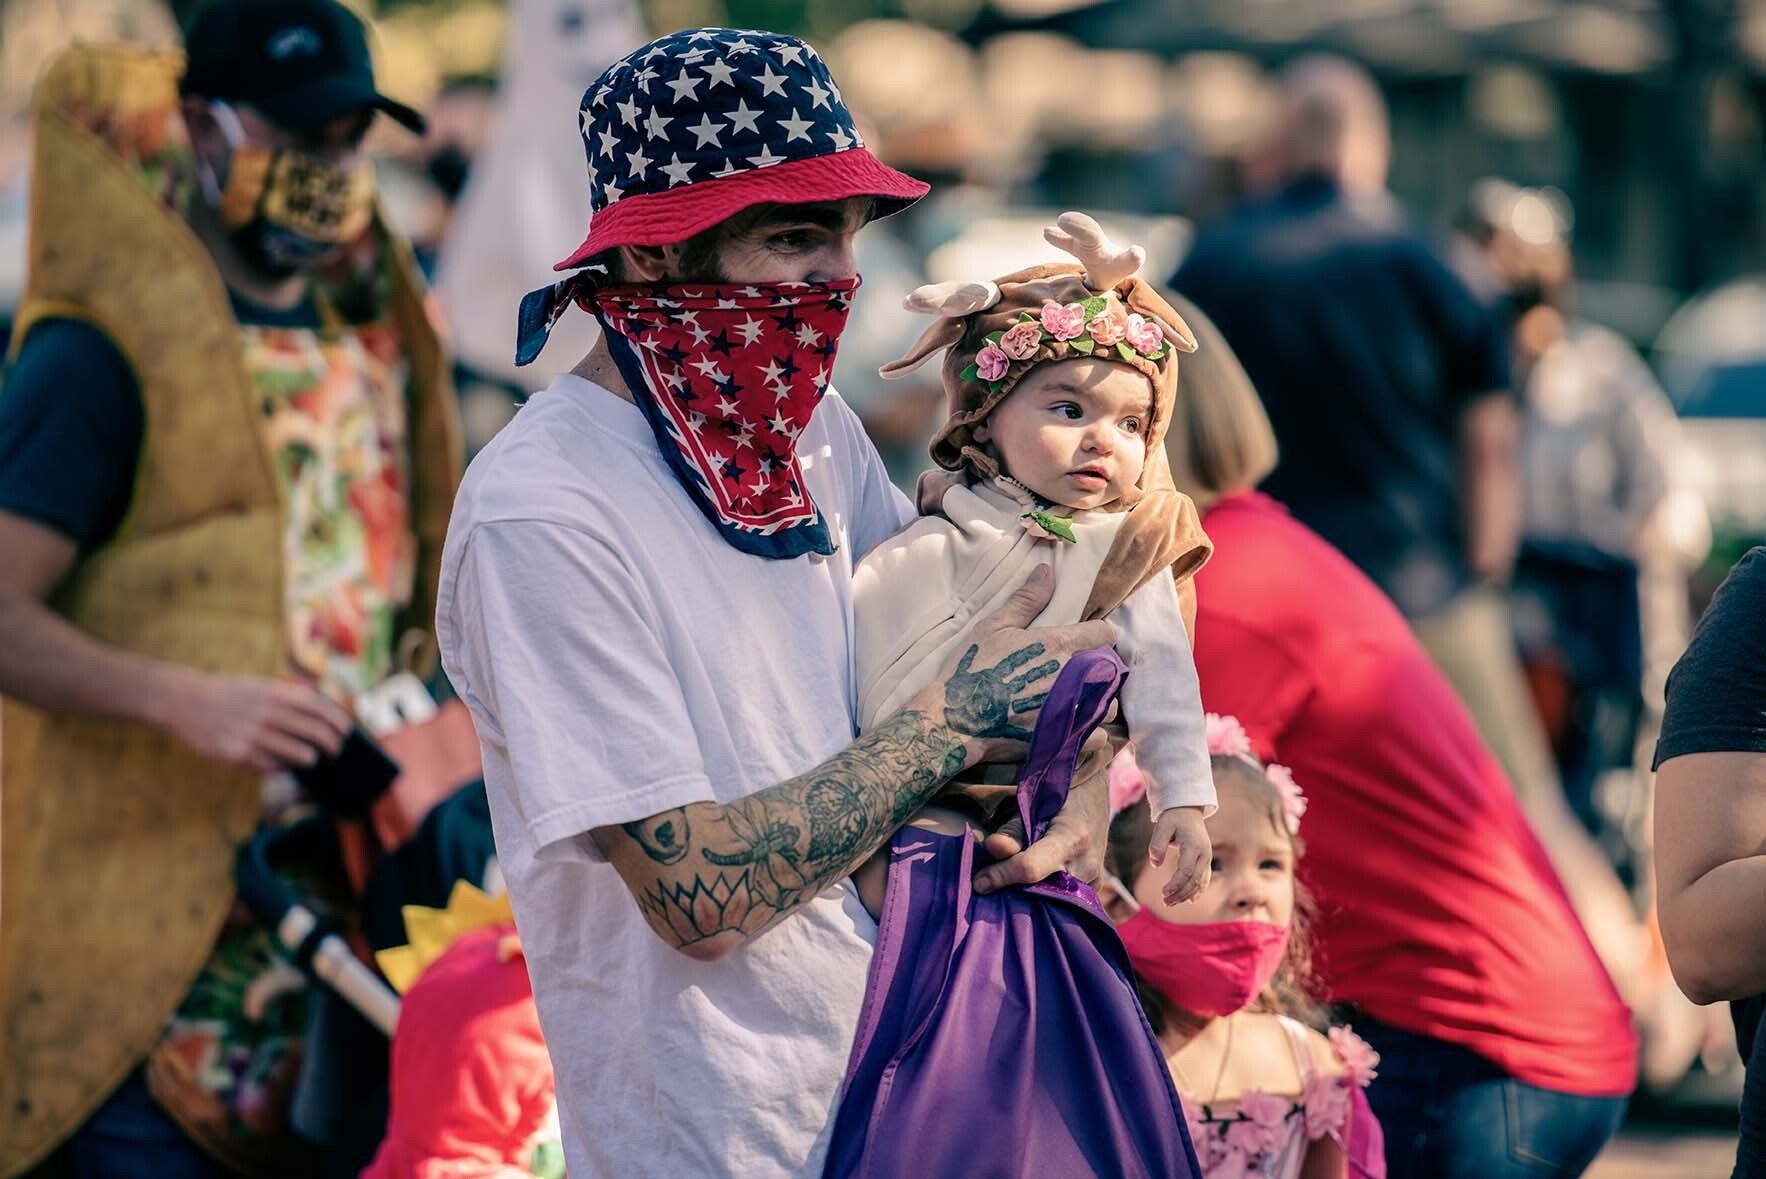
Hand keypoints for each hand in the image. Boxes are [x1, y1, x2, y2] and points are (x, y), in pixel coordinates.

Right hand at [160, 670, 350, 773]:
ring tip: (313, 758)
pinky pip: (272, 765)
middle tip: (336, 749)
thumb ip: (289, 698)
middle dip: (331, 743)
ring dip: (311, 757)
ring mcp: (253, 735)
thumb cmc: (231, 695)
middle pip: (315, 732)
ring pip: (298, 753)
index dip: (338, 720)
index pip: (319, 708)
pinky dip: (283, 765)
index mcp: (275, 693)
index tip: (348, 730)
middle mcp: (267, 713)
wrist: (185, 702)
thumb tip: (324, 714)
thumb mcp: (261, 686)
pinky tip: (285, 763)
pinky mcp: (238, 754)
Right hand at [922, 564, 1116, 764]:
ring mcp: (1074, 711)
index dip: (1097, 635)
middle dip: (1096, 669)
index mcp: (1061, 645)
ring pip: (1108, 704)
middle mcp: (1075, 677)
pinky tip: (1072, 725)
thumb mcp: (995, 626)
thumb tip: (1048, 570)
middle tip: (1073, 672)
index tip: (1085, 640)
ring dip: (1097, 700)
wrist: (957, 720)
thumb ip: (1026, 599)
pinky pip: (1098, 736)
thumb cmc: (973, 669)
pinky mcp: (1068, 739)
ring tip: (1075, 700)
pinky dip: (1090, 731)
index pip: (1105, 633)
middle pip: (1109, 670)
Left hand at [974, 733, 1113, 893]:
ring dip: (1026, 898)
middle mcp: (1087, 865)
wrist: (1094, 792)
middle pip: (1039, 892)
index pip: (1030, 868)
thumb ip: (1013, 831)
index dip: (1001, 876)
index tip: (978, 882)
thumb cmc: (1058, 793)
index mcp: (1072, 838)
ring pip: (1050, 902)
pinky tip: (1027, 889)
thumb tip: (992, 849)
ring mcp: (1094, 881)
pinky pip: (1062, 902)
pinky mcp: (1093, 889)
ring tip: (1008, 886)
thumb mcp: (1034, 805)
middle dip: (1012, 893)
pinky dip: (1041, 896)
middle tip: (991, 886)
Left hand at [1149, 806, 1210, 903]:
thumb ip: (1157, 843)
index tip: (1163, 893)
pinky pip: (1204, 879)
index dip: (1175, 884)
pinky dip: (1198, 890)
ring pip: (1199, 882)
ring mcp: (1207, 858)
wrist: (1188, 809)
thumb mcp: (1162, 825)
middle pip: (1194, 880)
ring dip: (1186, 894)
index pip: (1186, 871)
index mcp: (1194, 845)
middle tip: (1165, 902)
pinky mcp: (1205, 860)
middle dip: (1180, 893)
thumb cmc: (1174, 818)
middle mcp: (1204, 853)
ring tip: (1170, 903)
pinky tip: (1190, 900)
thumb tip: (1155, 864)